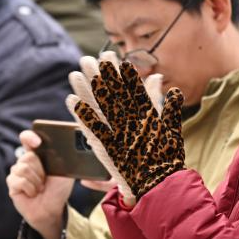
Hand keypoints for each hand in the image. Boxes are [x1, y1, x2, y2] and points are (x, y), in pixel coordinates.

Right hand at [6, 131, 74, 238]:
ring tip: (40, 188)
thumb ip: (59, 158)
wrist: (53, 209)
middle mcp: (25, 161)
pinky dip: (30, 188)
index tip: (37, 142)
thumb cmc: (58, 190)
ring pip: (23, 168)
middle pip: (28, 156)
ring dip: (36, 181)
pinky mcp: (12, 184)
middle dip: (41, 170)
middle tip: (45, 180)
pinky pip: (19, 180)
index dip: (29, 137)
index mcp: (37, 154)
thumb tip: (54, 148)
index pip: (27, 139)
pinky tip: (32, 193)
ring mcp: (17, 172)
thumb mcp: (64, 172)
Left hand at [69, 58, 184, 200]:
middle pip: (111, 93)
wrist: (158, 184)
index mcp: (146, 114)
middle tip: (86, 59)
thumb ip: (158, 99)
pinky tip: (71, 101)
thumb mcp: (166, 123)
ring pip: (98, 107)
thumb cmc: (164, 155)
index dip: (116, 70)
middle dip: (97, 74)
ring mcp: (118, 133)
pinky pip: (91, 127)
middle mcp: (131, 121)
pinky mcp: (107, 147)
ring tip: (74, 75)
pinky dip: (81, 114)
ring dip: (85, 90)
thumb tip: (156, 77)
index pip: (129, 86)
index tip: (108, 55)